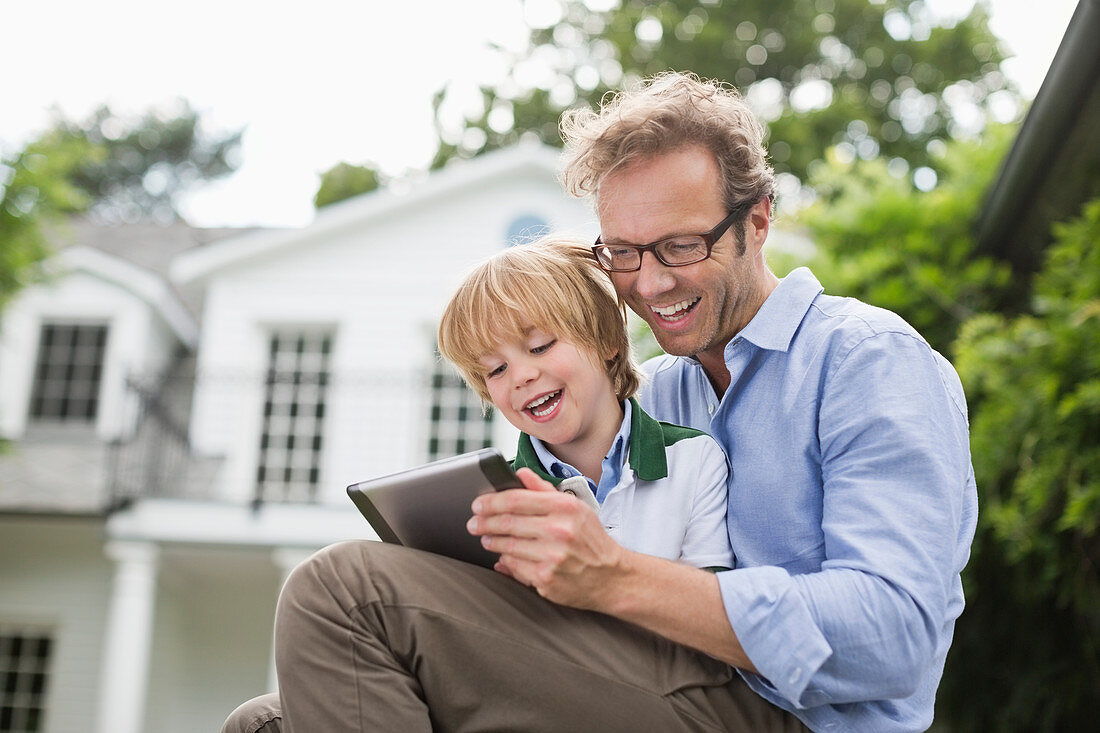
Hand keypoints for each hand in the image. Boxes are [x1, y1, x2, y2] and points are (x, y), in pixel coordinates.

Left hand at [467, 467, 626, 607]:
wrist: (612, 577)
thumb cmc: (591, 540)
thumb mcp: (575, 507)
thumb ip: (545, 490)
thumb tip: (520, 474)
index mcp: (565, 508)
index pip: (516, 500)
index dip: (491, 502)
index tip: (478, 504)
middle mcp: (559, 531)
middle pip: (508, 523)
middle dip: (484, 522)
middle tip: (474, 523)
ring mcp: (552, 558)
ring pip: (507, 547)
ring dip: (491, 542)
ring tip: (486, 539)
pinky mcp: (546, 580)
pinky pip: (515, 567)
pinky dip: (505, 561)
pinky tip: (503, 557)